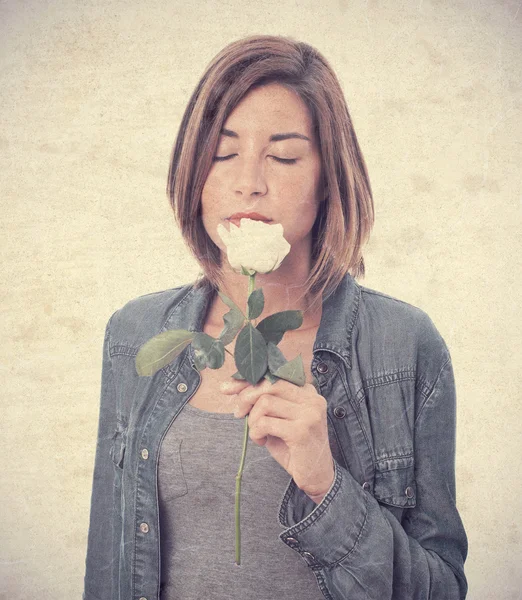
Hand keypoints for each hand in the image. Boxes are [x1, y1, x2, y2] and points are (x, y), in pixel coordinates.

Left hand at [220, 377, 334, 500]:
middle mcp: (312, 399)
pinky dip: (255, 432)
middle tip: (238, 413)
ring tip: (256, 432)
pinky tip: (261, 442)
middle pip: (270, 384)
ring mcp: (309, 414)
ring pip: (265, 403)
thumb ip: (266, 403)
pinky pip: (265, 423)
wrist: (317, 476)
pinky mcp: (301, 431)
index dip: (248, 380)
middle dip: (246, 397)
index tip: (227, 388)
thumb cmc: (295, 447)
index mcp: (308, 392)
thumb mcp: (280, 420)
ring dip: (253, 420)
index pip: (274, 376)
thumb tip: (235, 387)